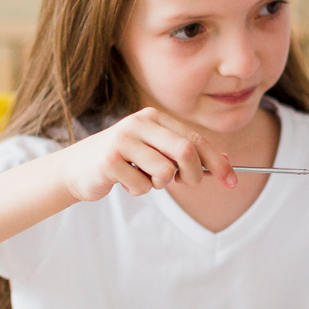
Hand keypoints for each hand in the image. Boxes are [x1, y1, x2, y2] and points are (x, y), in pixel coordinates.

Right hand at [54, 107, 235, 201]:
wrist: (76, 168)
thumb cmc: (124, 161)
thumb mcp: (156, 152)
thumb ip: (186, 154)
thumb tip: (224, 162)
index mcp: (154, 117)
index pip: (195, 138)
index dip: (217, 162)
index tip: (232, 182)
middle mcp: (139, 123)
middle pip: (186, 151)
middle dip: (193, 174)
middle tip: (184, 183)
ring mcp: (122, 140)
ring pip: (165, 172)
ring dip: (159, 184)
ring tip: (142, 177)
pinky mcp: (108, 160)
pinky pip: (142, 186)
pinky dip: (138, 190)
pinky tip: (123, 181)